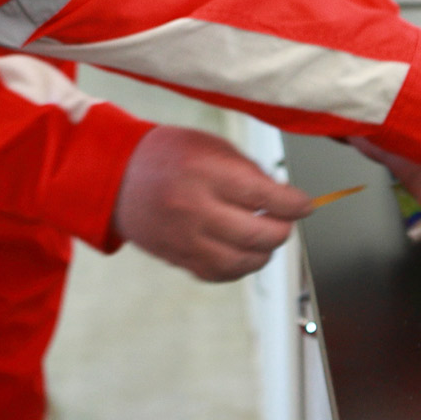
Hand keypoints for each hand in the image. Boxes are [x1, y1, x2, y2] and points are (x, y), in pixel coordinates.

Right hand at [112, 124, 314, 280]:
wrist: (116, 177)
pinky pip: (220, 274)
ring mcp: (185, 238)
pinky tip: (242, 252)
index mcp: (205, 172)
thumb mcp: (210, 145)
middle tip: (285, 220)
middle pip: (259, 235)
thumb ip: (248, 171)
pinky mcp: (178, 258)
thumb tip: (283, 197)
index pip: (266, 196)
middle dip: (283, 229)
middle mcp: (195, 208)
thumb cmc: (166, 155)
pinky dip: (239, 267)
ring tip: (265, 238)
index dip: (295, 204)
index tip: (305, 204)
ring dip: (264, 253)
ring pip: (242, 262)